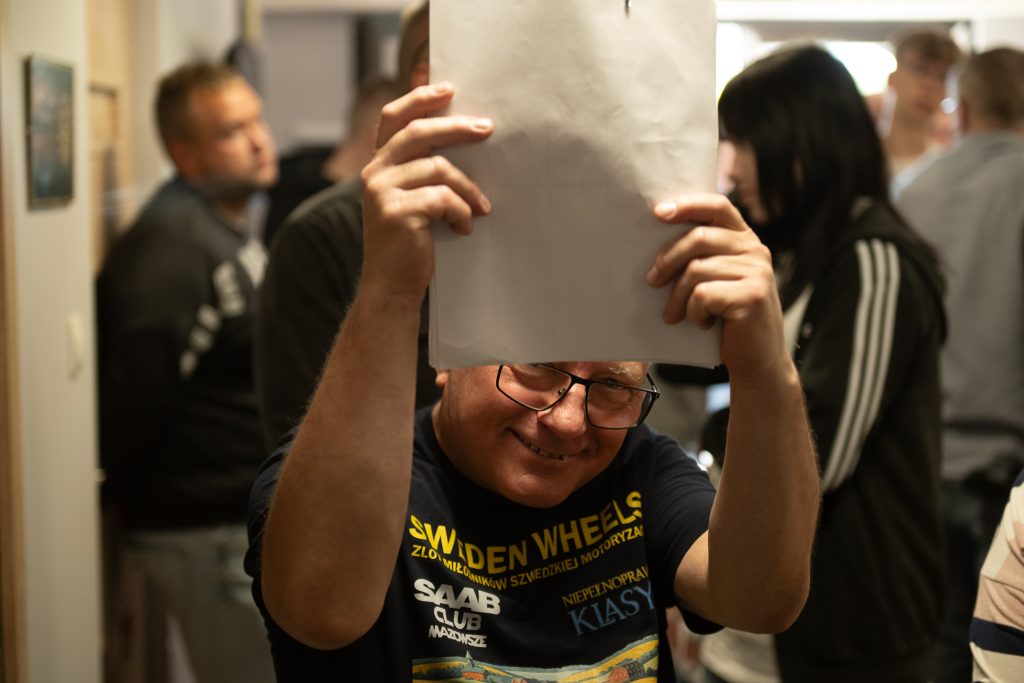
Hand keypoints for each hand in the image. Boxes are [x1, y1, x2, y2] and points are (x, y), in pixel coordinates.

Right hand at [359, 82, 493, 302]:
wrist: (392, 287)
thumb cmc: (410, 245)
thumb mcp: (411, 200)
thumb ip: (422, 171)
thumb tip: (464, 139)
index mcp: (379, 166)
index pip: (394, 118)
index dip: (419, 98)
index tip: (449, 89)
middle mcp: (375, 173)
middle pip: (420, 132)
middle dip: (457, 127)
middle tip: (487, 129)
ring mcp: (383, 192)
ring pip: (439, 168)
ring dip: (468, 188)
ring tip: (482, 207)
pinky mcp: (397, 213)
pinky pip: (443, 198)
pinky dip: (462, 212)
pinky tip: (464, 228)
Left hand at [645, 194, 788, 384]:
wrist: (757, 361)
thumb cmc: (727, 320)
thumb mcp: (716, 281)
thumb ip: (701, 257)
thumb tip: (652, 243)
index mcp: (745, 240)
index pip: (717, 206)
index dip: (688, 204)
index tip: (659, 212)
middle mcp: (755, 250)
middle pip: (699, 237)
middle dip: (667, 259)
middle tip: (651, 281)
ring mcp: (757, 272)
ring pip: (697, 269)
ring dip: (677, 297)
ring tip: (674, 315)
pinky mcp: (753, 296)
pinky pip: (703, 295)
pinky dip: (693, 312)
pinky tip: (701, 324)